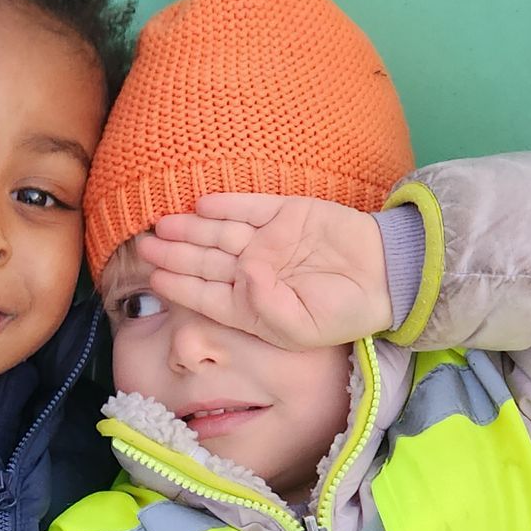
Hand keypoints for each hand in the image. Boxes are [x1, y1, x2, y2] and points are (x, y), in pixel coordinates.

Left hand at [138, 193, 393, 346]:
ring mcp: (270, 240)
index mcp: (253, 306)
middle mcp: (255, 271)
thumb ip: (266, 308)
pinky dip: (226, 203)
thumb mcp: (302, 327)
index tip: (154, 278)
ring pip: (221, 231)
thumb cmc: (344, 312)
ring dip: (191, 227)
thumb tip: (243, 274)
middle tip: (143, 244)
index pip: (207, 295)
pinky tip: (201, 203)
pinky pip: (250, 206)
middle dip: (174, 252)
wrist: (387, 277)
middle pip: (206, 260)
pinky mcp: (287, 213)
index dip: (179, 285)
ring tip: (161, 223)